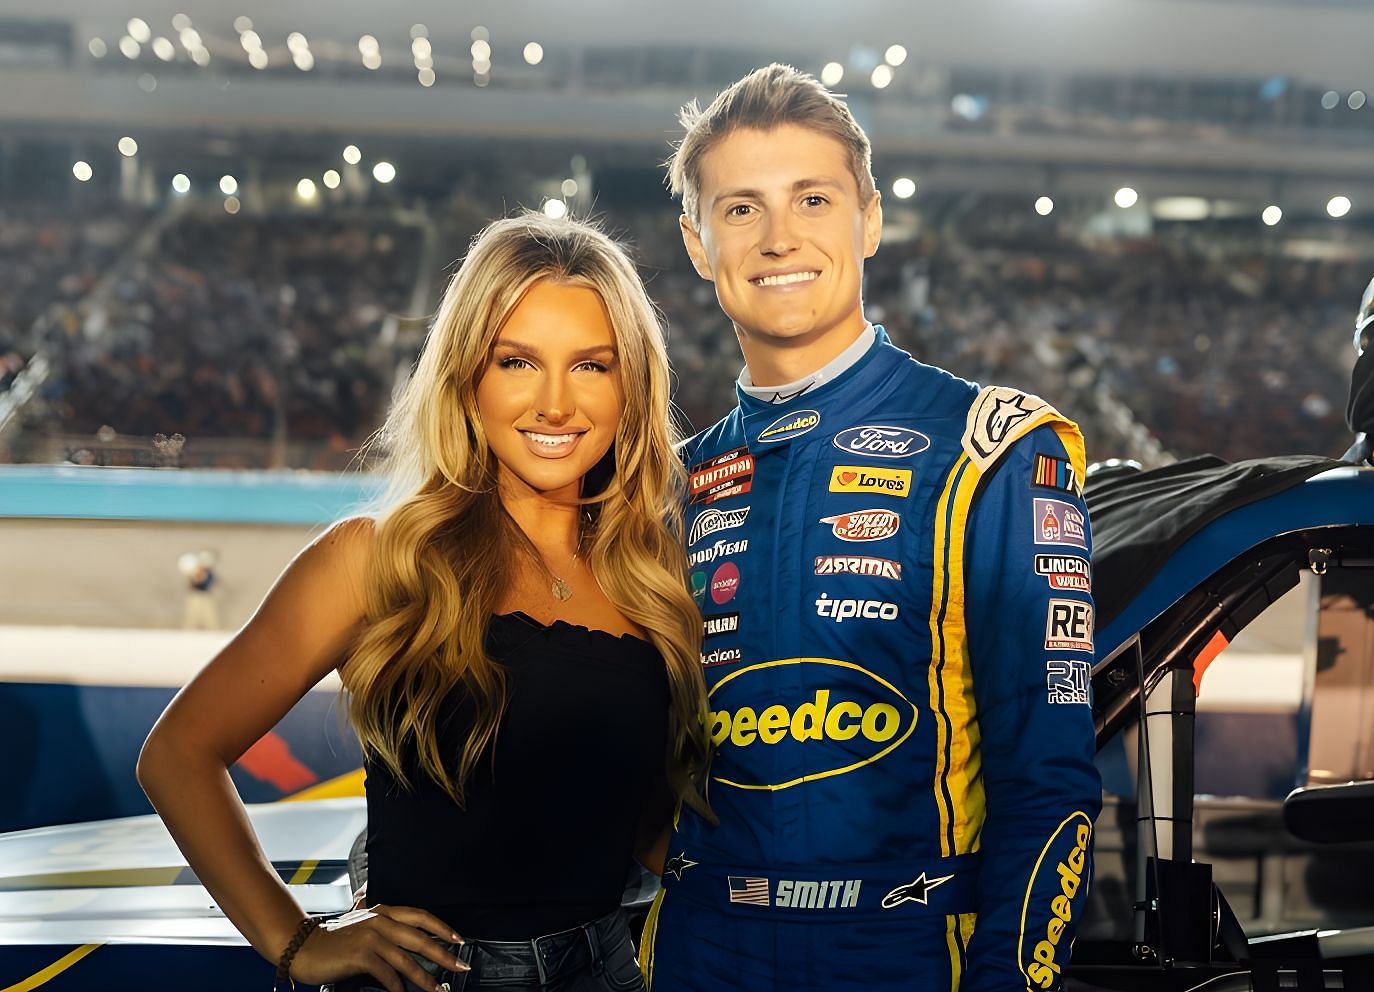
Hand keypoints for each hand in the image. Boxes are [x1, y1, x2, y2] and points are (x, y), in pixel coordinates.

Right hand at [288, 904, 467, 991]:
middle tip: (460, 966)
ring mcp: (371, 936)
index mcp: (383, 911)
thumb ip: (385, 931)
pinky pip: (388, 974)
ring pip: (407, 959)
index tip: (459, 940)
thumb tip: (412, 948)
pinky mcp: (361, 954)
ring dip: (425, 978)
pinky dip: (398, 987)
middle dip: (444, 954)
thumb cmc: (332, 940)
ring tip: (437, 989)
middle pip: (420, 938)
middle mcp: (379, 920)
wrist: (302, 946)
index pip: (420, 916)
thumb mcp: (362, 927)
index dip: (442, 928)